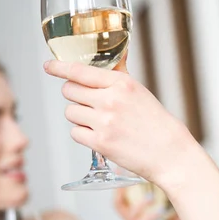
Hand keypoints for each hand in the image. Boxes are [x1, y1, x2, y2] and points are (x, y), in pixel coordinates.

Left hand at [43, 58, 201, 186]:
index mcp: (122, 83)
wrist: (170, 153)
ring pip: (70, 113)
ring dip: (79, 117)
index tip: (48, 66)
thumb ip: (116, 81)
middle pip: (69, 91)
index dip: (59, 68)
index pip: (80, 70)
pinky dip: (84, 135)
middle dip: (74, 96)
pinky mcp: (100, 143)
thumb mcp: (140, 93)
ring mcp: (104, 122)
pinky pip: (75, 133)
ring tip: (100, 123)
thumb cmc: (158, 124)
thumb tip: (96, 70)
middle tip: (89, 104)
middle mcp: (110, 100)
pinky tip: (101, 136)